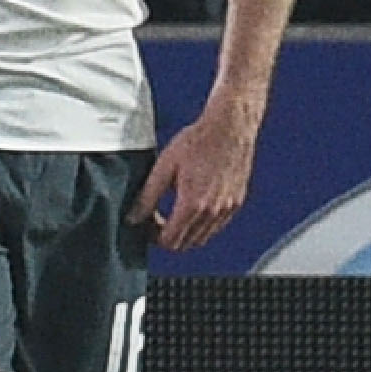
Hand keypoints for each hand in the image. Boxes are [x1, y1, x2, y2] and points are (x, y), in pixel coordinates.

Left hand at [137, 100, 259, 253]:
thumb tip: (134, 217)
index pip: (170, 241)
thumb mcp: (164, 166)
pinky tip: (193, 206)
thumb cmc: (198, 141)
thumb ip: (147, 196)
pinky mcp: (236, 203)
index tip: (148, 223)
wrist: (230, 127)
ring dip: (185, 233)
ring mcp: (227, 209)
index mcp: (192, 204)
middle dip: (168, 237)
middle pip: (186, 244)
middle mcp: (212, 212)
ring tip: (174, 213)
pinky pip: (216, 227)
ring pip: (202, 238)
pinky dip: (202, 226)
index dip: (153, 236)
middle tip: (157, 219)